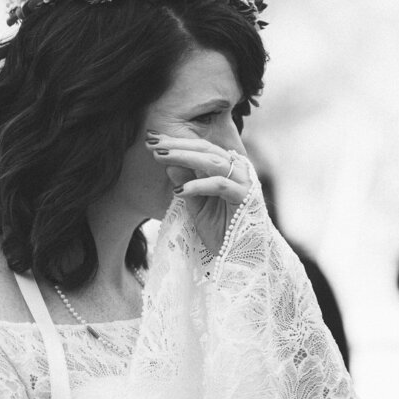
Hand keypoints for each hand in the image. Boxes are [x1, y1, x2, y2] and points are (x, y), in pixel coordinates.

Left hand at [147, 134, 253, 253]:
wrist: (241, 258)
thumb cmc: (221, 232)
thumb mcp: (197, 206)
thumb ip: (187, 185)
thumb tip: (169, 164)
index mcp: (228, 170)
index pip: (201, 149)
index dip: (177, 143)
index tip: (153, 140)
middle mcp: (238, 172)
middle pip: (206, 149)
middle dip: (177, 145)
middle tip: (152, 142)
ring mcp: (244, 183)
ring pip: (213, 161)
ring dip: (184, 157)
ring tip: (160, 156)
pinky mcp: (245, 197)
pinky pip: (219, 185)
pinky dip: (198, 185)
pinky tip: (179, 190)